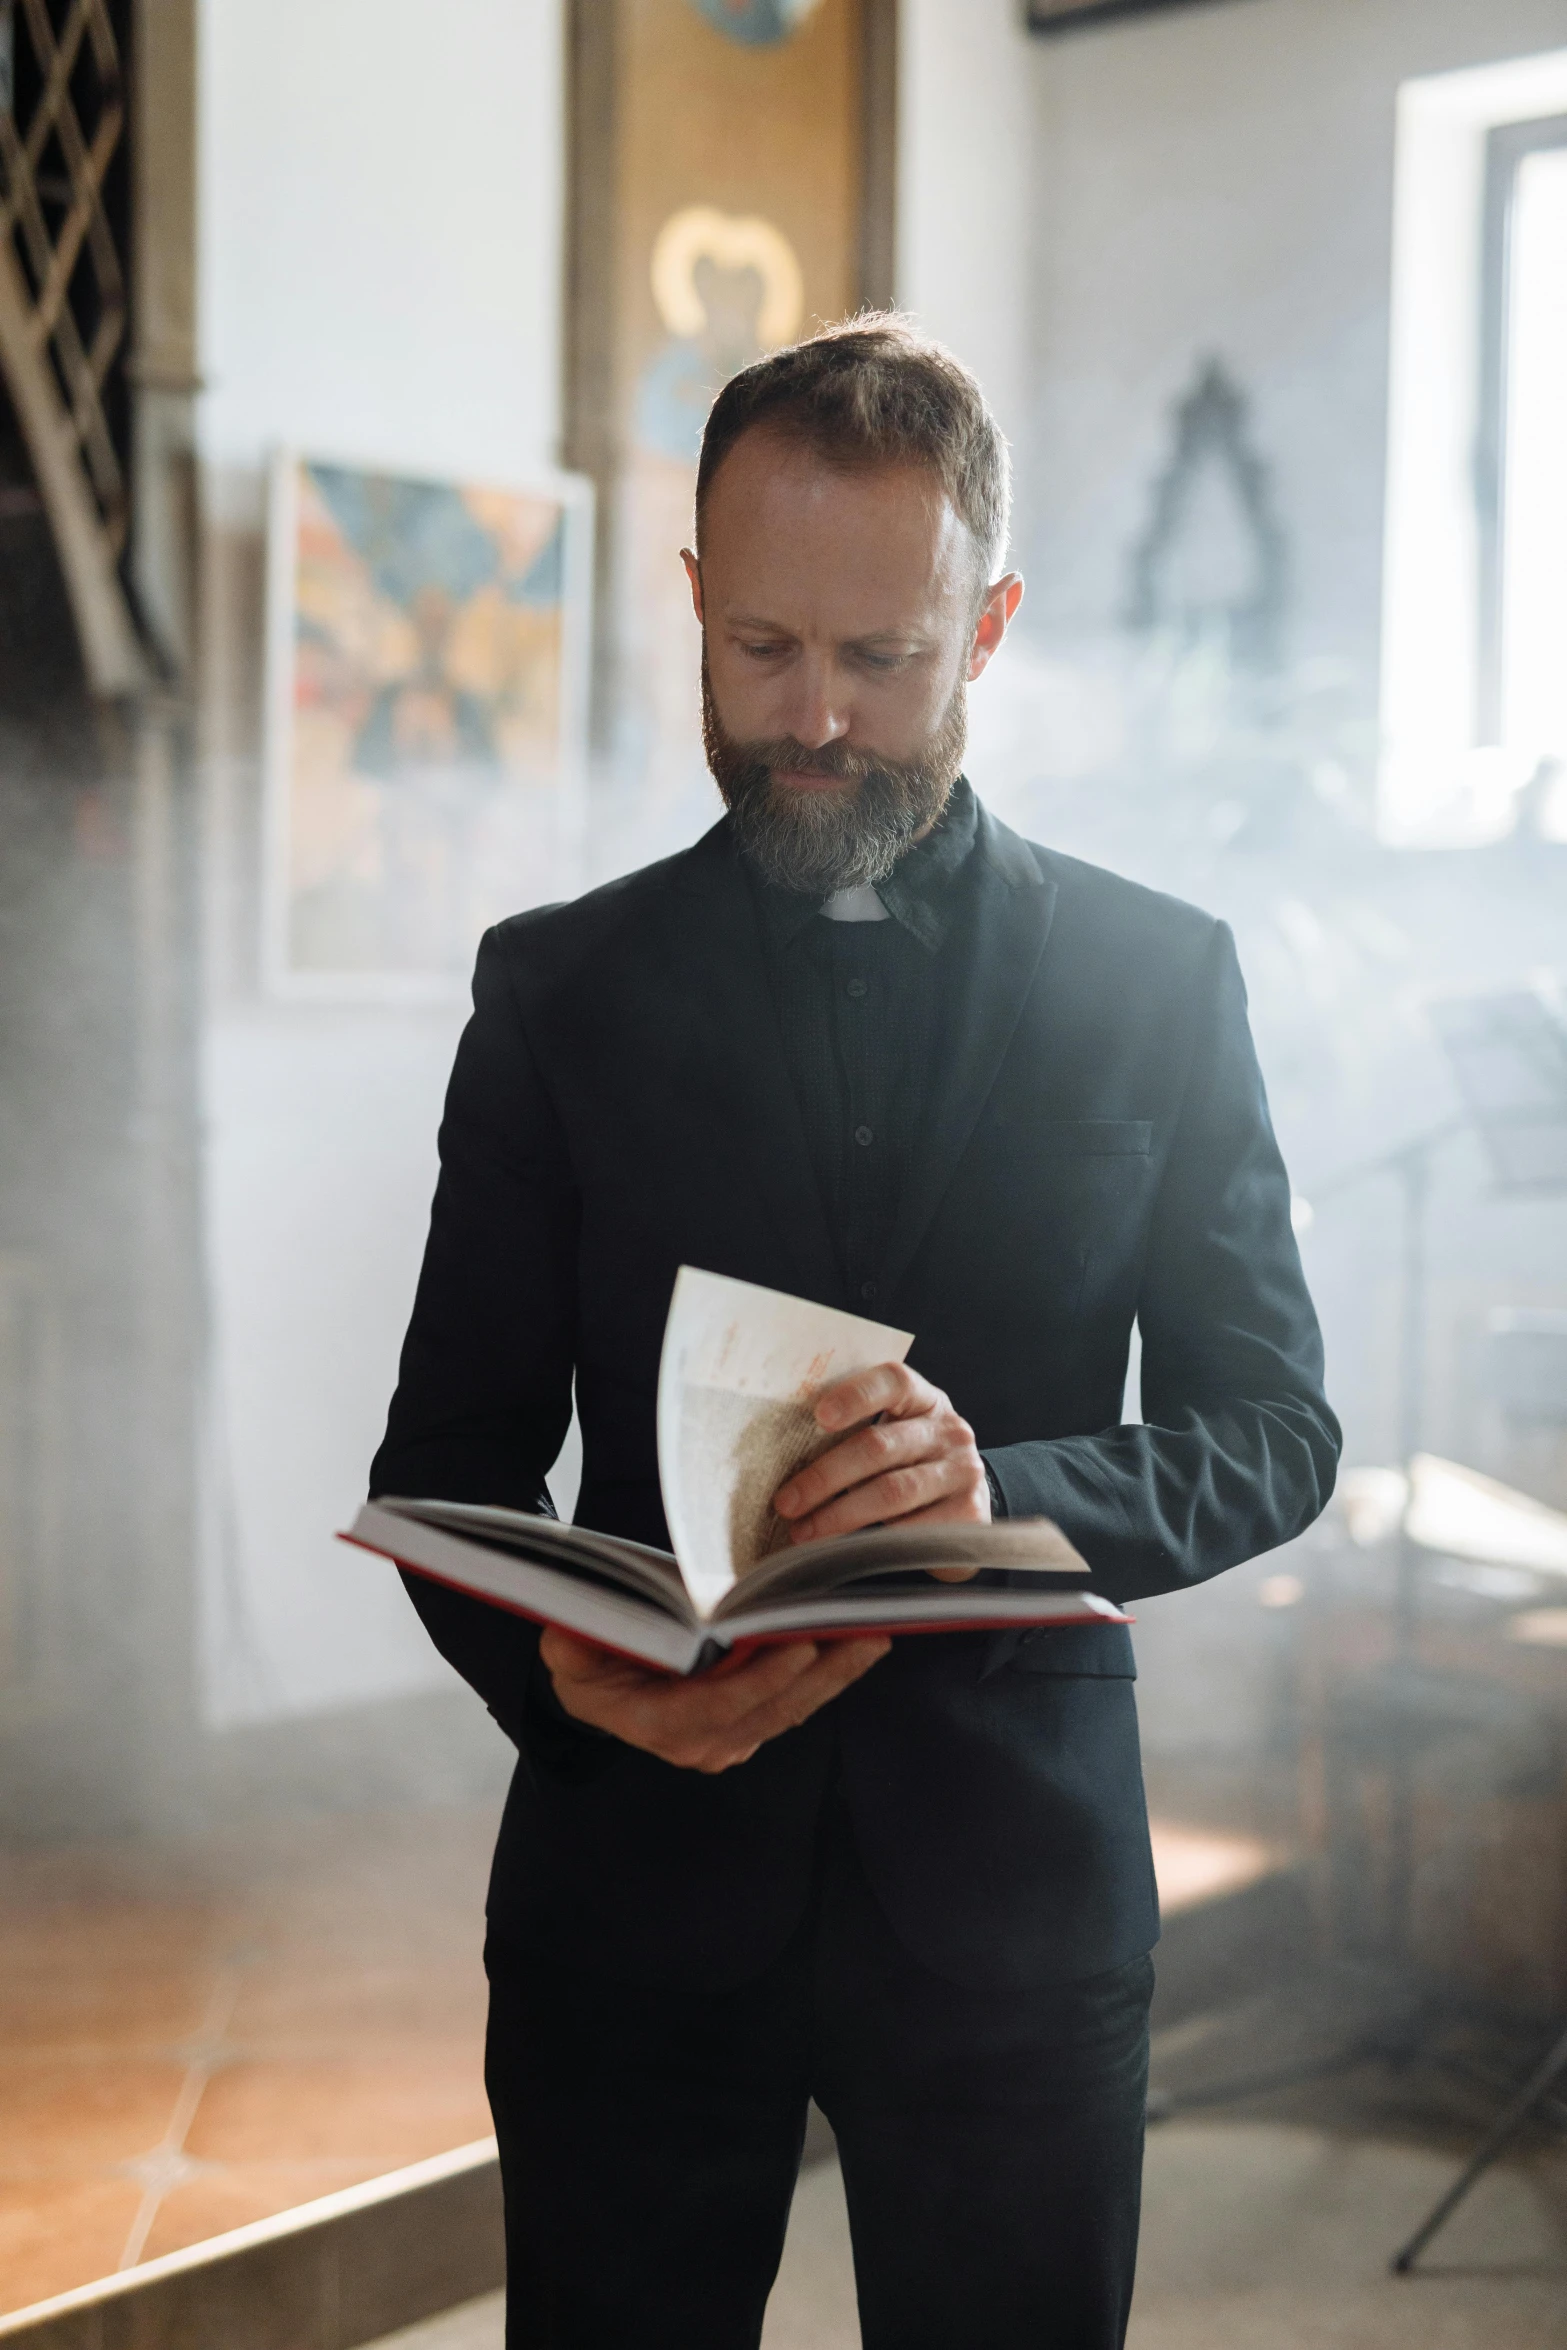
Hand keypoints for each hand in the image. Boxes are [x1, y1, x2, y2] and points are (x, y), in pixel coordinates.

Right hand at [539, 1626, 890, 1772]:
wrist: (595, 1691)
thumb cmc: (586, 1662)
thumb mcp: (567, 1649)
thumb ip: (575, 1644)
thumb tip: (582, 1631)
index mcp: (659, 1724)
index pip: (719, 1706)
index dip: (761, 1680)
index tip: (798, 1647)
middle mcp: (700, 1744)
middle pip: (771, 1710)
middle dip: (821, 1673)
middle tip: (863, 1634)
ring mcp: (727, 1742)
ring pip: (790, 1710)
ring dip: (834, 1676)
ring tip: (873, 1637)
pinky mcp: (745, 1731)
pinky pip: (791, 1707)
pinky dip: (824, 1679)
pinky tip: (853, 1649)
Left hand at [772, 1361, 987, 1579]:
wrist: (966, 1505)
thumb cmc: (909, 1464)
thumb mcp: (893, 1434)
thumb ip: (856, 1431)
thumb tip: (782, 1454)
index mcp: (923, 1399)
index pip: (893, 1381)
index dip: (856, 1395)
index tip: (819, 1416)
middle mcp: (949, 1431)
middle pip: (880, 1446)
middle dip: (825, 1476)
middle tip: (787, 1501)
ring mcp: (962, 1472)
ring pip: (892, 1492)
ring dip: (840, 1515)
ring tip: (804, 1531)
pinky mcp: (969, 1513)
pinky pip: (912, 1530)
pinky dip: (871, 1541)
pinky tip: (842, 1549)